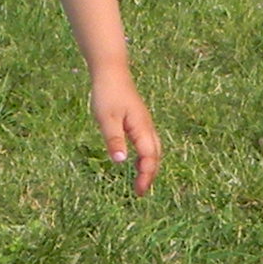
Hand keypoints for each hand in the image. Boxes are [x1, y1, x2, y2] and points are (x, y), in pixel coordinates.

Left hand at [91, 70, 162, 193]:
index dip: (146, 175)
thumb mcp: (106, 119)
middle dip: (150, 174)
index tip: (139, 191)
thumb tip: (120, 162)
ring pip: (153, 149)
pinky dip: (146, 155)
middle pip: (155, 155)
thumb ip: (114, 140)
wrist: (111, 72)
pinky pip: (147, 142)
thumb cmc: (107, 94)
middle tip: (140, 191)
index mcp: (141, 128)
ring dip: (149, 165)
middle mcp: (147, 127)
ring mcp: (144, 123)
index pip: (149, 157)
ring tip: (140, 180)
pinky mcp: (139, 120)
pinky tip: (136, 160)